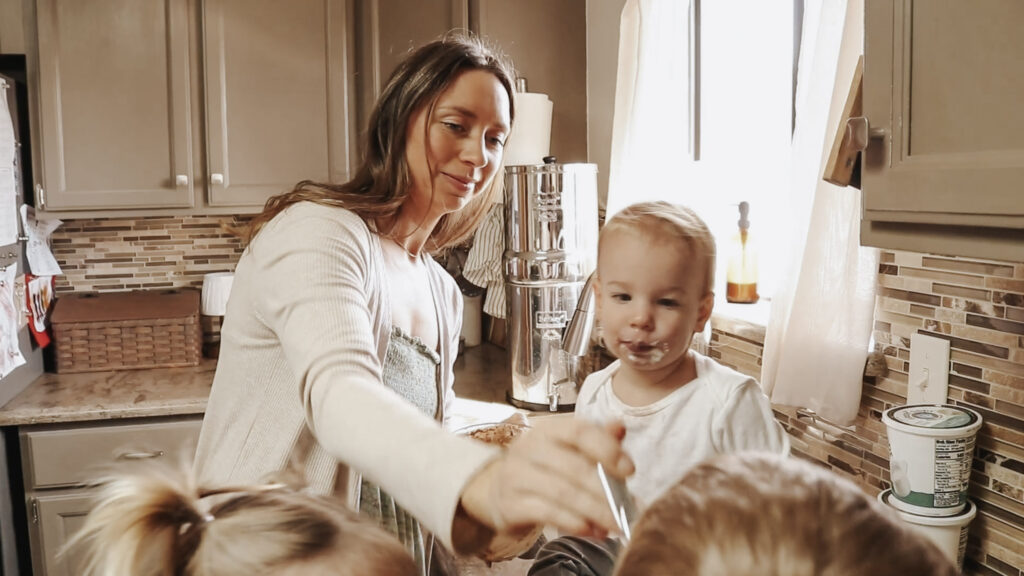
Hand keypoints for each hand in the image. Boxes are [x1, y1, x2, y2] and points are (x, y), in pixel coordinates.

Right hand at [459, 418, 633, 540]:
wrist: (497, 491)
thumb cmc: (542, 468)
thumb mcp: (567, 450)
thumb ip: (596, 440)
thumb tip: (620, 427)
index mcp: (548, 429)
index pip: (578, 431)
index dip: (606, 448)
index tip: (629, 470)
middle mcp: (528, 447)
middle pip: (573, 467)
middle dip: (605, 490)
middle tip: (627, 508)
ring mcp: (516, 475)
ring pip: (562, 492)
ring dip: (594, 511)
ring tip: (615, 525)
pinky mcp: (511, 504)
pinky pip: (546, 513)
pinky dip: (573, 523)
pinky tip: (591, 530)